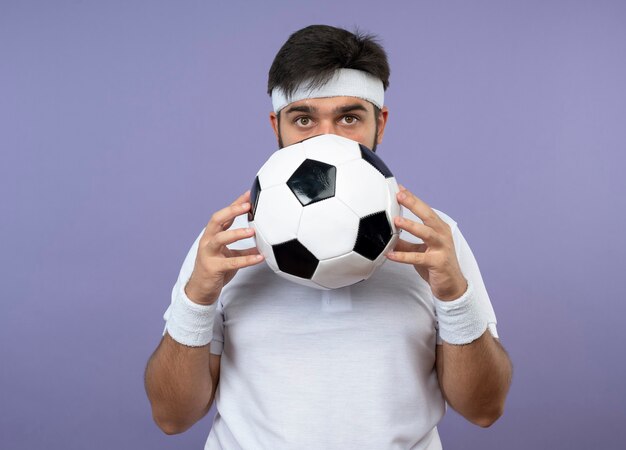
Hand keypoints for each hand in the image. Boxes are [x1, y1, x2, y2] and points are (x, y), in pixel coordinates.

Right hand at [185, 191, 263, 304]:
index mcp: (213, 235)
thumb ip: (244, 248)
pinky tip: (260, 258)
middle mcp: (208, 241)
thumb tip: (263, 244)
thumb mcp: (230, 256)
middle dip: (232, 211)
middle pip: (217, 220)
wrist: (201, 290)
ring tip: (252, 231)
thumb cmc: (216, 270)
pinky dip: (247, 260)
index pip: (224, 215)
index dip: (235, 204)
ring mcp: (208, 254)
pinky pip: (231, 262)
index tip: (248, 194)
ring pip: (220, 239)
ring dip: (236, 233)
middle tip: (248, 206)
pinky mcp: (213, 268)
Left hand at [386, 185, 466, 300]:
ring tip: (396, 221)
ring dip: (411, 226)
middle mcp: (442, 234)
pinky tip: (390, 255)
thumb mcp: (419, 250)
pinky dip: (403, 256)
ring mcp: (442, 248)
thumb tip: (387, 236)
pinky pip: (418, 257)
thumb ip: (404, 242)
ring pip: (426, 233)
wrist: (451, 286)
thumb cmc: (435, 265)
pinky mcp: (437, 262)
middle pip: (427, 215)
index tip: (399, 188)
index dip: (412, 198)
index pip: (424, 209)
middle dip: (413, 204)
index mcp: (438, 228)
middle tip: (399, 195)